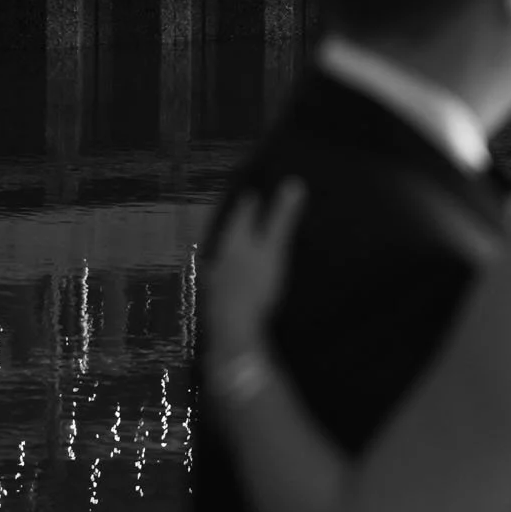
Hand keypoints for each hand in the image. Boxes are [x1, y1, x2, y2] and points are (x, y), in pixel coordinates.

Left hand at [204, 179, 307, 360]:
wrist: (235, 329)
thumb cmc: (257, 285)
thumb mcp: (275, 249)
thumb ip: (283, 218)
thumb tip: (294, 182)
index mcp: (235, 242)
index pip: (241, 216)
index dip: (248, 204)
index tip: (252, 193)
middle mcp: (221, 257)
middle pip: (228, 235)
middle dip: (236, 224)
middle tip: (243, 214)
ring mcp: (216, 281)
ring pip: (221, 257)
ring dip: (228, 249)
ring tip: (235, 245)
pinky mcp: (217, 301)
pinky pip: (220, 279)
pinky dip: (226, 273)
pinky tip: (226, 280)